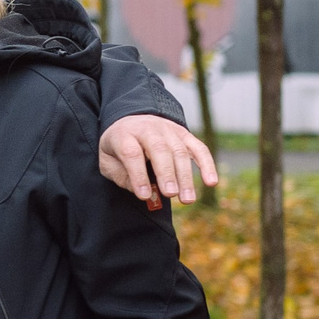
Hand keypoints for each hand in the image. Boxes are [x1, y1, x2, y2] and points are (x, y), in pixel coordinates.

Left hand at [97, 114, 217, 207]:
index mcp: (124, 134)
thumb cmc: (120, 146)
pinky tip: (211, 182)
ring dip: (185, 176)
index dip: (138, 175)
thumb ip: (120, 176)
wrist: (132, 120)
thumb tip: (141, 191)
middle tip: (170, 194)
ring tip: (187, 199)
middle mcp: (148, 129)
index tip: (144, 195)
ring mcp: (168, 130)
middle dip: (166, 173)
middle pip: (159, 149)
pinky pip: (198, 148)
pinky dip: (207, 164)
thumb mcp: (107, 160)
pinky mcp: (184, 134)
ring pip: (179, 151)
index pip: (132, 153)